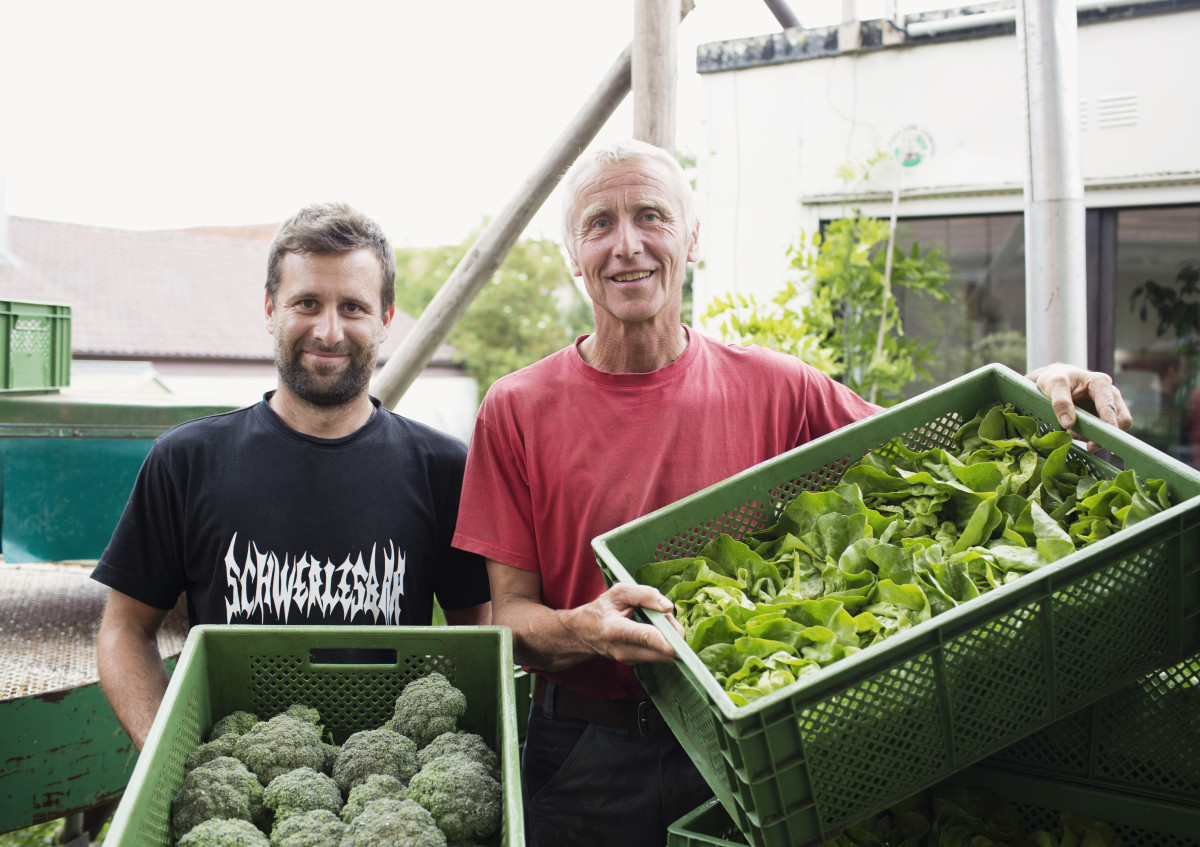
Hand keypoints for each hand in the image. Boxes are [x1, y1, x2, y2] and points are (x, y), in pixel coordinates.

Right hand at [565, 583, 682, 665]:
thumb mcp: (619, 592)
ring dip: (668, 637)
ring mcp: (631, 661)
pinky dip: (662, 642)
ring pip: (665, 654)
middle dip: (672, 633)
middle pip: (662, 651)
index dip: (666, 640)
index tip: (681, 641)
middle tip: (664, 615)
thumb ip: (644, 594)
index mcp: (616, 630)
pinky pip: (659, 655)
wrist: (584, 634)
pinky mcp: (637, 664)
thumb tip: (668, 607)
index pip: (645, 637)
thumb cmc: (602, 610)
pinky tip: (650, 630)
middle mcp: (624, 651)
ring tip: (654, 620)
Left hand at [1027, 362, 1130, 449]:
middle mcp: (1110, 393)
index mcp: (1100, 382)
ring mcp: (1110, 405)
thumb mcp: (1053, 384)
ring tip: (1073, 433)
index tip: (1105, 436)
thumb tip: (1069, 423)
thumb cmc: (1056, 378)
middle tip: (1087, 444)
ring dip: (1095, 436)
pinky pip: (1104, 430)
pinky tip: (1075, 432)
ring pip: (1114, 428)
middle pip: (1121, 419)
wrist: (1055, 379)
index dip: (1109, 422)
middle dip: (1105, 433)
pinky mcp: (1104, 415)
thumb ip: (1060, 401)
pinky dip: (1091, 435)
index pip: (1110, 406)